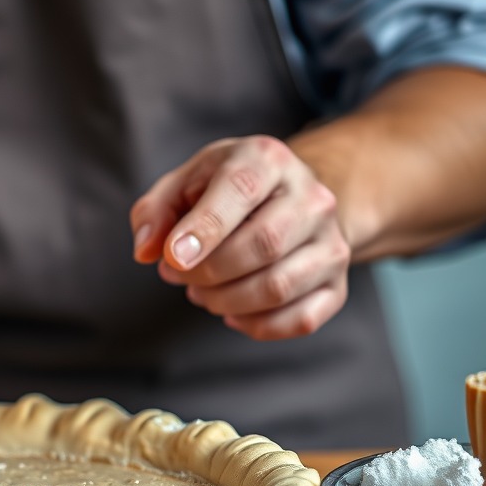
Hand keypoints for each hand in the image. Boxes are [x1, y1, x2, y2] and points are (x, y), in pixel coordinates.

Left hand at [128, 136, 350, 339]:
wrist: (286, 201)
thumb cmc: (222, 193)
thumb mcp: (183, 185)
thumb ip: (155, 212)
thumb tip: (147, 251)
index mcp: (266, 159)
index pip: (241, 191)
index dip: (204, 229)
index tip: (171, 258)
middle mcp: (312, 197)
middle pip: (263, 245)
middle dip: (207, 272)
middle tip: (175, 274)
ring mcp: (331, 242)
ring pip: (278, 287)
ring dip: (224, 301)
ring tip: (199, 292)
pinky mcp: (338, 283)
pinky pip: (300, 319)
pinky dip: (256, 326)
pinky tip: (232, 313)